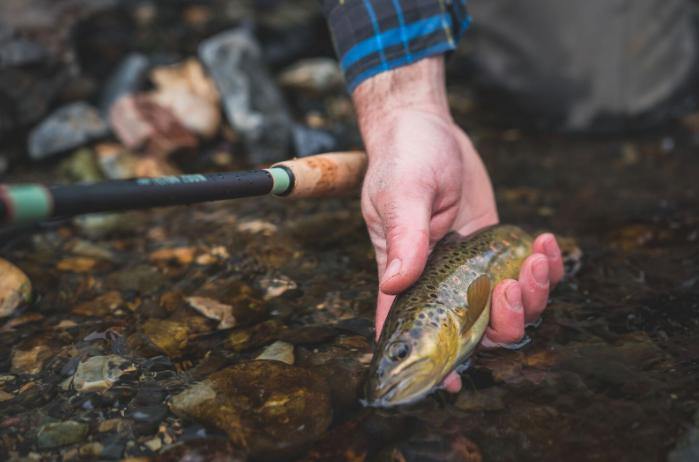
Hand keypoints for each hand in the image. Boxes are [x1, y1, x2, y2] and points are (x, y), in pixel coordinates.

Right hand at [353, 57, 563, 392]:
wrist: (426, 128)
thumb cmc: (403, 158)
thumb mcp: (401, 194)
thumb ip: (403, 238)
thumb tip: (394, 284)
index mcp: (407, 276)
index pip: (410, 329)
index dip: (430, 362)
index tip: (451, 384)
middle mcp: (441, 280)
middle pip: (477, 330)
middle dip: (504, 324)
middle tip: (510, 287)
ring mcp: (473, 266)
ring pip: (511, 308)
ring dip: (532, 295)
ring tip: (535, 256)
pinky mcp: (497, 246)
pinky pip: (528, 273)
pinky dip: (547, 267)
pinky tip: (545, 241)